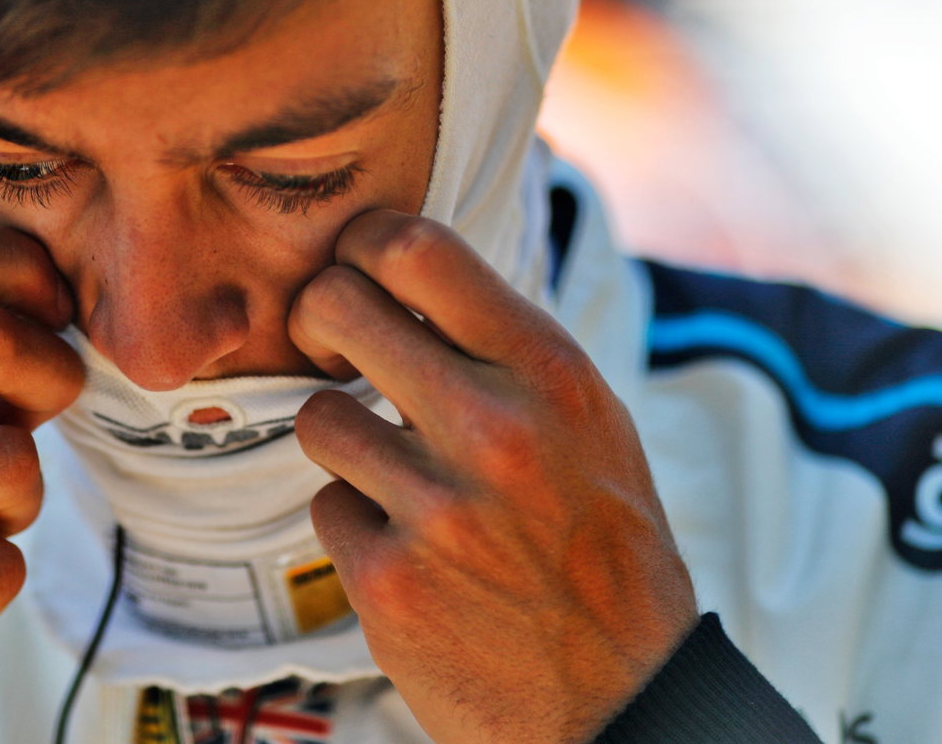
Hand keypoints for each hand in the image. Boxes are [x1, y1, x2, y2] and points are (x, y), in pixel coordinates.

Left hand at [290, 210, 696, 743]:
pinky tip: (413, 550)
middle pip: (333, 306)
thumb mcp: (589, 421)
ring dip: (345, 442)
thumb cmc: (604, 549)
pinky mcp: (387, 582)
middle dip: (319, 320)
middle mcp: (493, 427)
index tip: (355, 269)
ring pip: (318, 416)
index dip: (360, 243)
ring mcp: (435, 507)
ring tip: (397, 474)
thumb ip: (504, 348)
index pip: (416, 247)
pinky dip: (358, 526)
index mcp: (550, 372)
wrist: (623, 699)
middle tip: (334, 348)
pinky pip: (326, 508)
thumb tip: (406, 276)